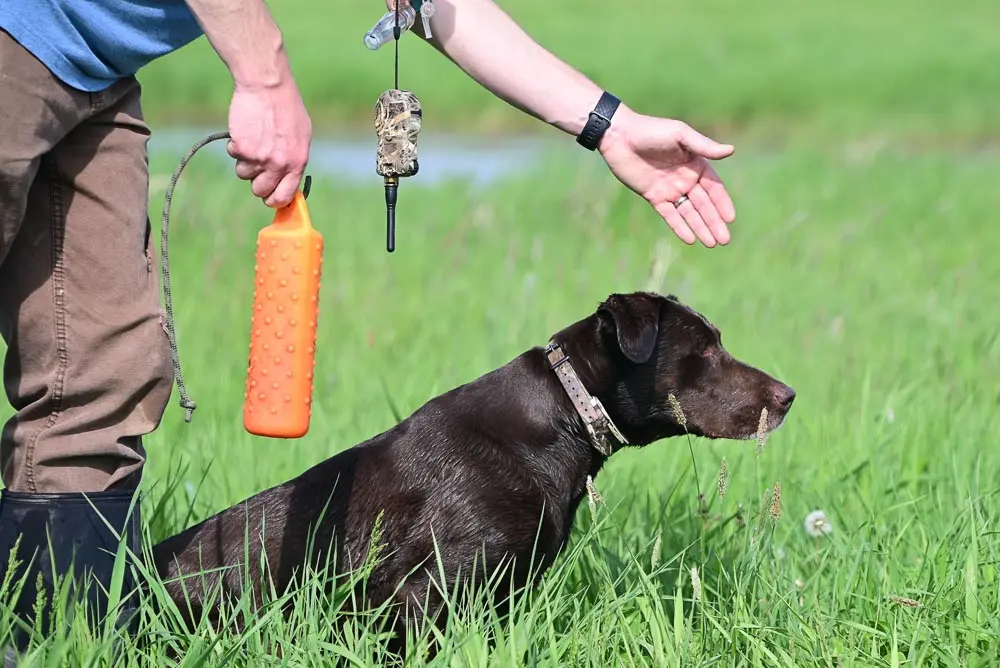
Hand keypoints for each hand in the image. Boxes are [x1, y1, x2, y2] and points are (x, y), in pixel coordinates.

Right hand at [226, 79, 311, 207]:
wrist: (268, 85)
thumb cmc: (287, 106)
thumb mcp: (302, 135)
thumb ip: (294, 159)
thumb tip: (288, 180)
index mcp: (297, 163)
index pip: (284, 196)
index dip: (274, 200)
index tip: (269, 196)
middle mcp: (279, 164)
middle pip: (260, 191)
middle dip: (256, 182)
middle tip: (257, 166)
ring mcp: (259, 157)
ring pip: (243, 174)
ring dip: (245, 161)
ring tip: (253, 140)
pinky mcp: (241, 148)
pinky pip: (234, 156)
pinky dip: (236, 146)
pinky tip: (245, 130)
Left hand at [599, 109, 736, 246]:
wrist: (619, 137)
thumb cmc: (652, 131)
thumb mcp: (680, 135)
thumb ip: (704, 146)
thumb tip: (731, 151)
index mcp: (696, 164)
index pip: (714, 188)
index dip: (722, 203)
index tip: (730, 218)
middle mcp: (686, 178)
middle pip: (704, 205)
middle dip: (715, 222)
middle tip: (725, 240)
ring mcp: (670, 189)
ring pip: (689, 213)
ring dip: (701, 227)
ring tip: (712, 244)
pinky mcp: (654, 196)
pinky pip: (669, 215)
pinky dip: (679, 227)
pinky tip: (690, 239)